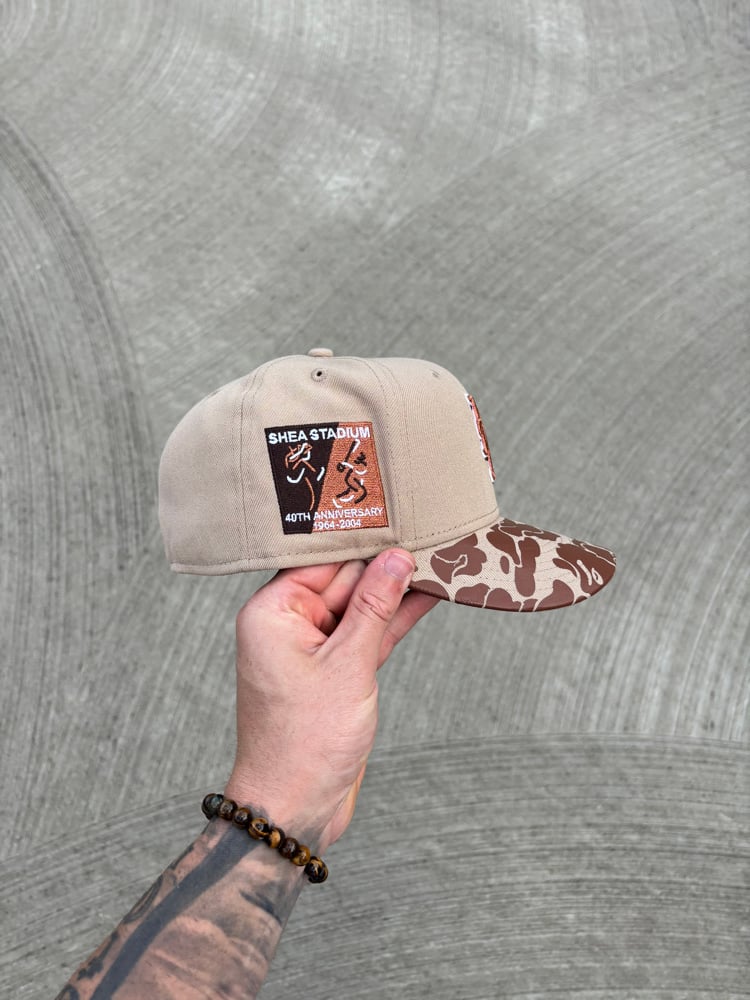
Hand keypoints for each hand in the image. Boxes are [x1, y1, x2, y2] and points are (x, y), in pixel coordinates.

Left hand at [224, 549, 438, 852]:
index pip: (323, 560)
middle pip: (345, 578)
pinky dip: (395, 619)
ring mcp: (315, 648)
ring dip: (398, 589)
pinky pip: (369, 634)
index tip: (397, 508)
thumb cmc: (305, 743)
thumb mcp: (347, 667)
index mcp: (273, 612)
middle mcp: (289, 624)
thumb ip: (374, 608)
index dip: (363, 537)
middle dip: (386, 560)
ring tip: (440, 555)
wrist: (296, 808)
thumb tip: (397, 559)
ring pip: (362, 606)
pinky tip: (429, 594)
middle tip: (429, 527)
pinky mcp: (337, 672)